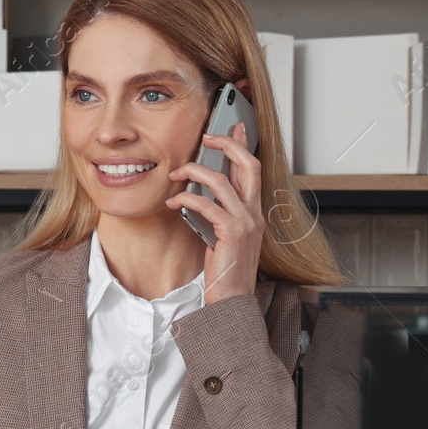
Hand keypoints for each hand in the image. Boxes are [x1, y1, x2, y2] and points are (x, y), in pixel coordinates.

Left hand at [166, 119, 264, 303]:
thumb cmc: (226, 272)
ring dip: (195, 172)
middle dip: (228, 144)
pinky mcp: (232, 232)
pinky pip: (206, 205)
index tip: (233, 127)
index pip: (253, 170)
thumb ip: (218, 215)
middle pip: (249, 164)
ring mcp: (246, 222)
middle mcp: (254, 213)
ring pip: (222, 181)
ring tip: (177, 174)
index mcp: (254, 212)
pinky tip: (173, 203)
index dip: (243, 145)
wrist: (233, 301)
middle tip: (208, 137)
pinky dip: (186, 199)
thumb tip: (201, 196)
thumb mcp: (223, 238)